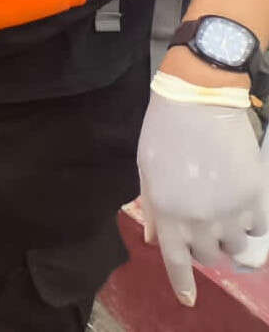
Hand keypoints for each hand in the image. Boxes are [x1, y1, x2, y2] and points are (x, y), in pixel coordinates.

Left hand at [137, 69, 267, 306]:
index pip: (175, 260)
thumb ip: (152, 208)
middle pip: (207, 256)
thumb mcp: (146, 172)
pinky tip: (244, 211)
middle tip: (203, 234)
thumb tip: (155, 239)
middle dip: (204, 250)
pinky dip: (252, 225)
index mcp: (167, 212)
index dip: (182, 283)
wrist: (199, 104)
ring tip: (225, 222)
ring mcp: (231, 210)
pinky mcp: (256, 197)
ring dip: (229, 240)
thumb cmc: (163, 134)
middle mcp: (199, 218)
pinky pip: (259, 228)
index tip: (188, 300)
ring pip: (236, 247)